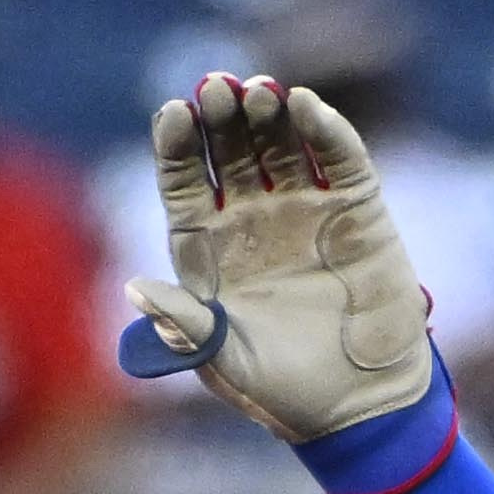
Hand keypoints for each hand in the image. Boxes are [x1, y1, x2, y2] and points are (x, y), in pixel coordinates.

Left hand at [130, 72, 430, 444]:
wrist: (360, 407)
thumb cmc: (281, 391)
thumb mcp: (223, 361)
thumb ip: (183, 325)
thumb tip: (133, 288)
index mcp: (208, 246)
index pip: (183, 179)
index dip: (176, 145)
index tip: (173, 113)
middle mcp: (252, 218)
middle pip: (229, 149)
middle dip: (221, 116)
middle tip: (216, 86)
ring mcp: (304, 208)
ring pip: (280, 142)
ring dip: (269, 112)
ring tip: (260, 91)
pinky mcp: (356, 210)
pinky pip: (339, 159)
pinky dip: (326, 131)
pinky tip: (308, 108)